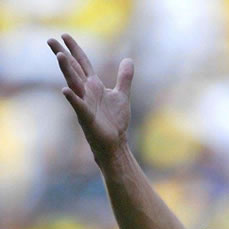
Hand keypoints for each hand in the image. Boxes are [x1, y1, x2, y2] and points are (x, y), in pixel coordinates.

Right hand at [48, 33, 132, 159]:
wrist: (116, 143)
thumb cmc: (115, 122)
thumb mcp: (122, 95)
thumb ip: (124, 77)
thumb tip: (129, 59)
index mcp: (93, 85)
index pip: (81, 63)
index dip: (74, 49)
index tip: (64, 35)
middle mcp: (86, 92)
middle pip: (73, 69)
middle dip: (62, 54)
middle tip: (50, 40)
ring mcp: (85, 104)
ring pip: (73, 84)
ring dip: (67, 70)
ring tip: (59, 55)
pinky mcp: (87, 118)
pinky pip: (78, 106)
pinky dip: (73, 98)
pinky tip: (65, 90)